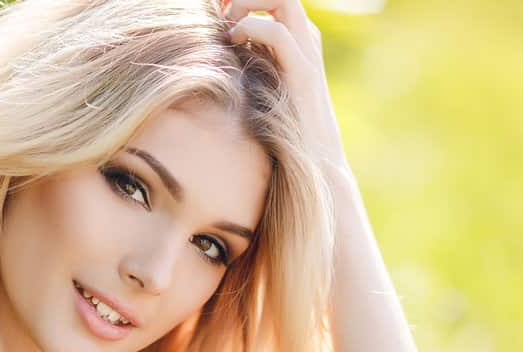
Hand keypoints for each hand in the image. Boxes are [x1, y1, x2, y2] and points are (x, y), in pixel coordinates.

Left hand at [222, 0, 349, 172]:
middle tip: (220, 15)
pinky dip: (250, 27)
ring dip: (246, 3)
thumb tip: (209, 48)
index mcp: (294, 36)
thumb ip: (243, 60)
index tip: (215, 11)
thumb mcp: (256, 84)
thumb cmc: (277, 129)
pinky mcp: (303, 73)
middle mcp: (303, 37)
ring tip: (227, 29)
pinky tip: (233, 43)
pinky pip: (278, 31)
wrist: (313, 163)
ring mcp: (306, 52)